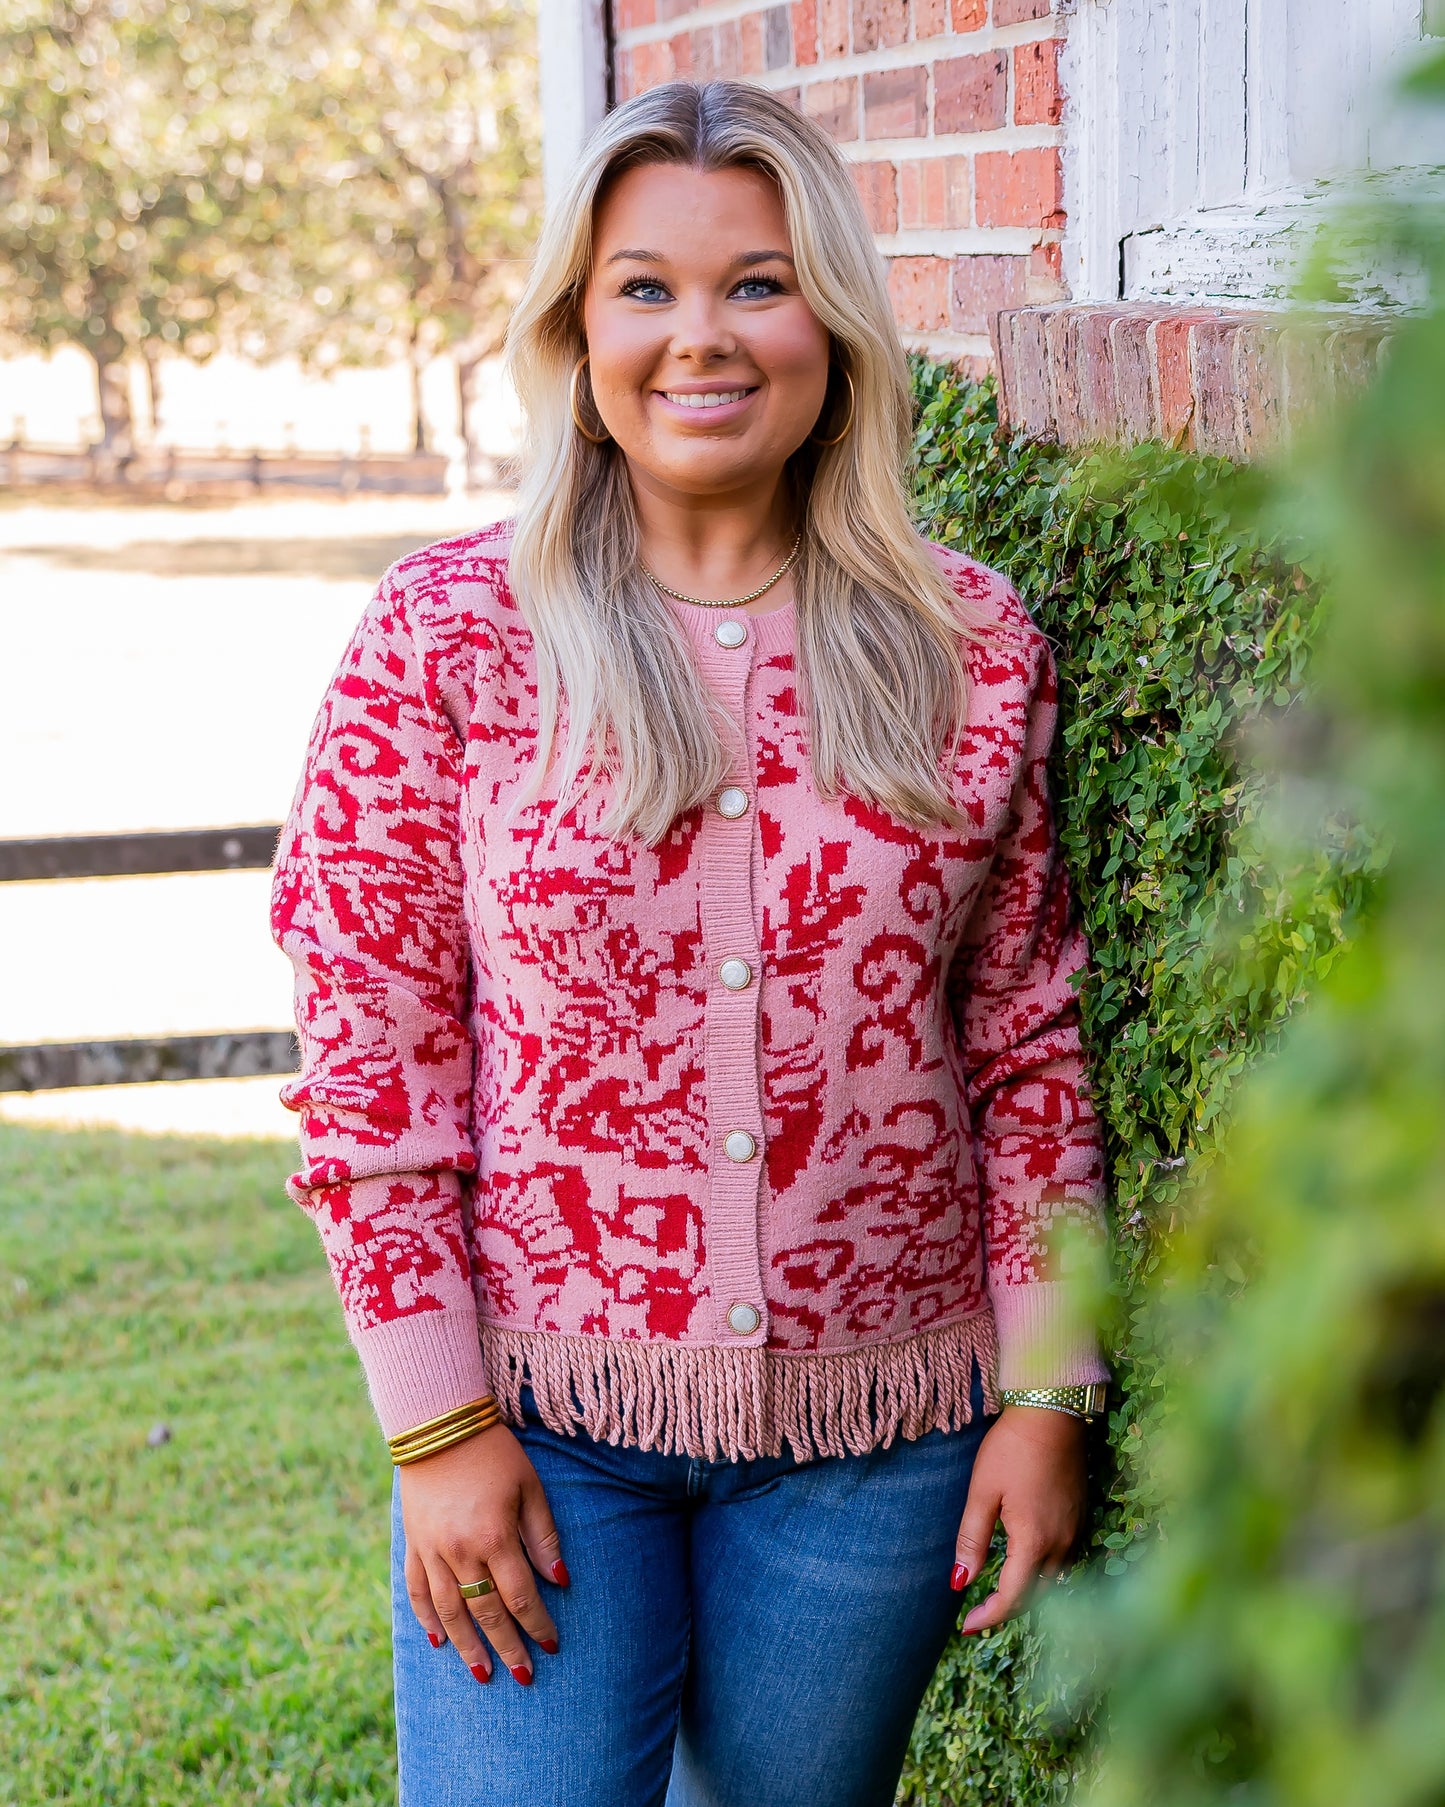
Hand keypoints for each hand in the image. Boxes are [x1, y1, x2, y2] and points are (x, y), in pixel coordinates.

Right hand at [400, 1423, 568, 1685]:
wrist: (439, 1424)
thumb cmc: (494, 1452)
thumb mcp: (529, 1486)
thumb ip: (542, 1535)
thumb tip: (560, 1579)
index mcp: (495, 1536)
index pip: (521, 1596)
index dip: (538, 1624)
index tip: (552, 1646)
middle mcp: (461, 1551)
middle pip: (486, 1612)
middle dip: (507, 1647)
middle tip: (523, 1676)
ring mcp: (432, 1550)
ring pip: (449, 1611)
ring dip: (466, 1645)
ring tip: (481, 1672)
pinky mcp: (413, 1543)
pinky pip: (416, 1590)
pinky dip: (426, 1618)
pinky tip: (438, 1640)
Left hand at [951, 1405, 1086, 1633]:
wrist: (1052, 1411)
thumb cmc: (1012, 1448)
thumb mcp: (983, 1492)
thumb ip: (972, 1539)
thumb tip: (960, 1582)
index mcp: (1035, 1541)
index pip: (1013, 1597)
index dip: (989, 1617)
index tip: (965, 1626)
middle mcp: (1062, 1543)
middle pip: (1038, 1595)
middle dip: (1008, 1609)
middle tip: (978, 1613)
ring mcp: (1076, 1530)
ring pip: (1054, 1579)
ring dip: (1028, 1591)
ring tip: (998, 1592)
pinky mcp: (1081, 1516)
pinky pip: (1064, 1558)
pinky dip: (1043, 1570)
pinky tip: (1024, 1561)